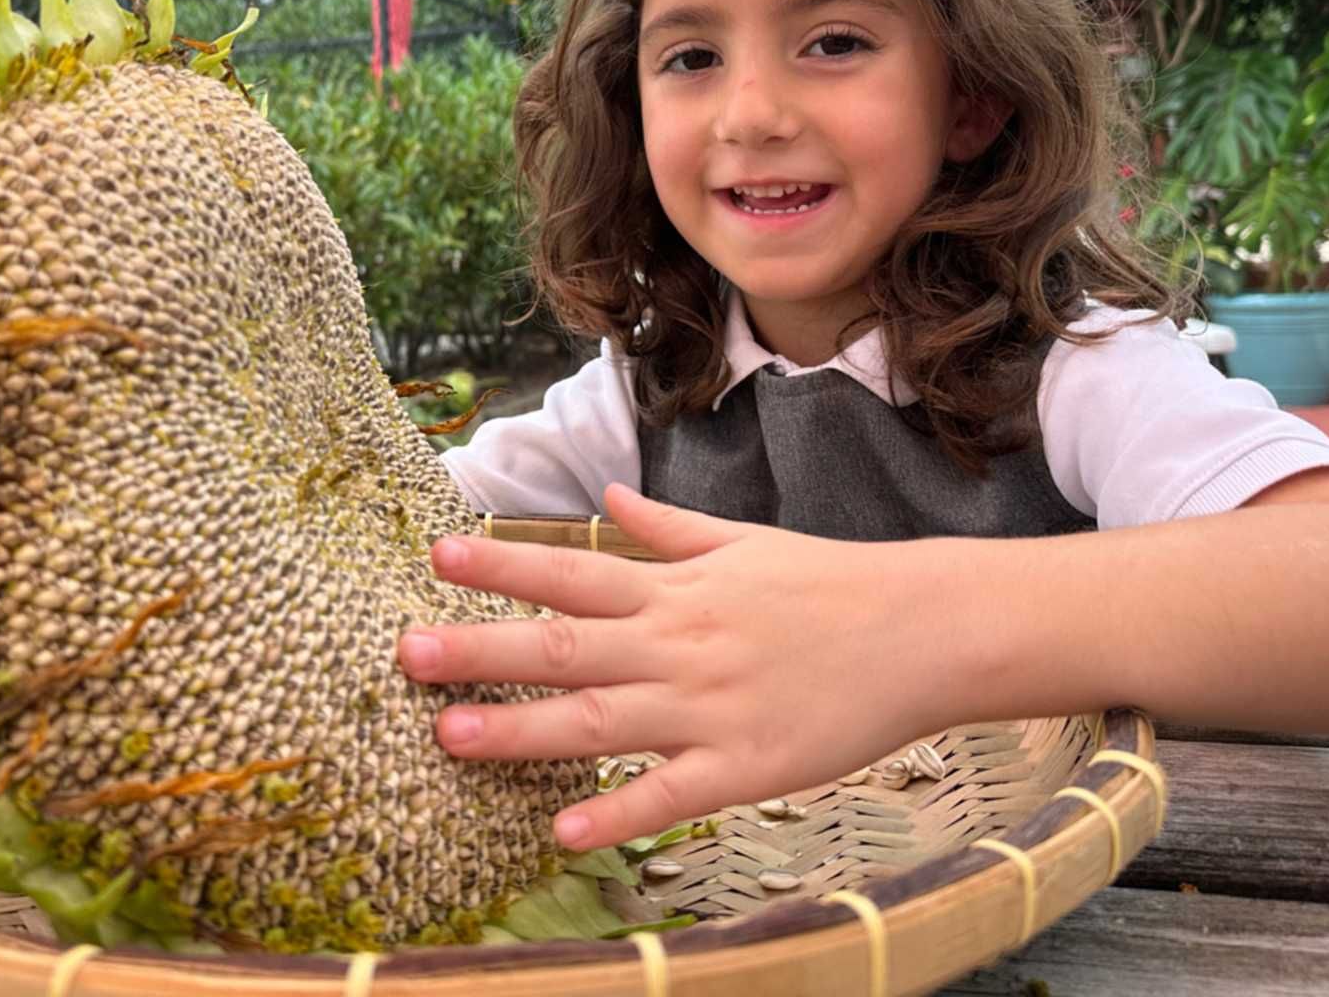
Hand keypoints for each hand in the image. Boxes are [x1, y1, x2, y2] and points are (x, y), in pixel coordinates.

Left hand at [396, 483, 959, 850]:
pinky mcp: (745, 767)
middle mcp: (678, 644)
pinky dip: (617, 812)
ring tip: (449, 735)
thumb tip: (609, 498)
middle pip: (565, 646)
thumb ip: (668, 526)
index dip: (501, 565)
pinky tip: (562, 830)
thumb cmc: (829, 584)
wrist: (920, 631)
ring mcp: (708, 708)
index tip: (436, 556)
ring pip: (599, 721)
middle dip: (482, 649)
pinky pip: (670, 795)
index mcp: (675, 588)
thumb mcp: (743, 541)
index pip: (572, 572)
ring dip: (522, 730)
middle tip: (407, 653)